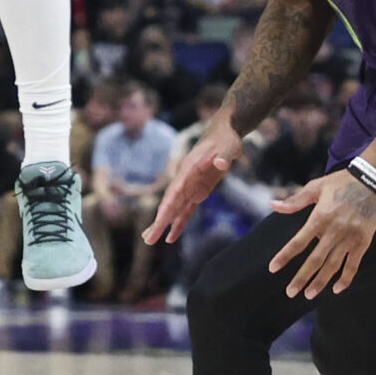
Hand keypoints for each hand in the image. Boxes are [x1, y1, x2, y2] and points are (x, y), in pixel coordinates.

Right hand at [144, 118, 242, 245]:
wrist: (223, 134)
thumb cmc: (226, 139)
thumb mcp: (228, 146)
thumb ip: (223, 156)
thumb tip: (221, 163)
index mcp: (189, 168)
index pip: (176, 189)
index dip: (168, 205)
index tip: (160, 220)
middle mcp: (185, 179)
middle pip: (169, 203)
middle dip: (159, 221)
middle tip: (147, 238)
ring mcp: (190, 187)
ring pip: (174, 209)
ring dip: (162, 225)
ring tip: (149, 240)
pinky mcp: (198, 192)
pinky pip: (186, 211)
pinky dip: (178, 224)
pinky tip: (171, 238)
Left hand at [266, 168, 375, 297]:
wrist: (372, 180)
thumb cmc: (341, 182)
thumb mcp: (316, 187)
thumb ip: (295, 200)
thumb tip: (274, 205)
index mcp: (319, 217)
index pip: (298, 242)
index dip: (285, 256)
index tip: (273, 268)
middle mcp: (334, 231)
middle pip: (315, 260)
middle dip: (302, 278)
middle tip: (290, 292)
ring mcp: (350, 238)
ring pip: (333, 266)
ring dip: (320, 282)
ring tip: (309, 295)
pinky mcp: (363, 242)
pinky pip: (353, 265)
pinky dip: (346, 278)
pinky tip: (336, 289)